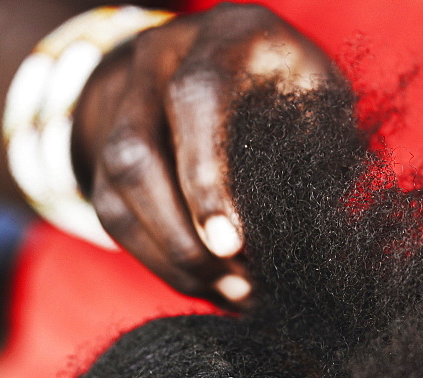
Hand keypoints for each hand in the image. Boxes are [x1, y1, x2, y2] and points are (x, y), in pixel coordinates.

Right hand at [72, 2, 333, 307]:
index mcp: (221, 38)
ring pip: (116, 196)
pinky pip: (116, 220)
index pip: (195, 99)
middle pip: (135, 155)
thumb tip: (317, 237)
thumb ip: (316, 154)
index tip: (229, 245)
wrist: (228, 61)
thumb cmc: (291, 90)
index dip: (206, 177)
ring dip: (172, 259)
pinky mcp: (105, 154)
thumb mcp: (317, 102)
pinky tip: (208, 286)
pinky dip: (161, 263)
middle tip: (237, 284)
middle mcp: (158, 61)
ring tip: (230, 293)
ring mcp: (123, 107)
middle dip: (182, 236)